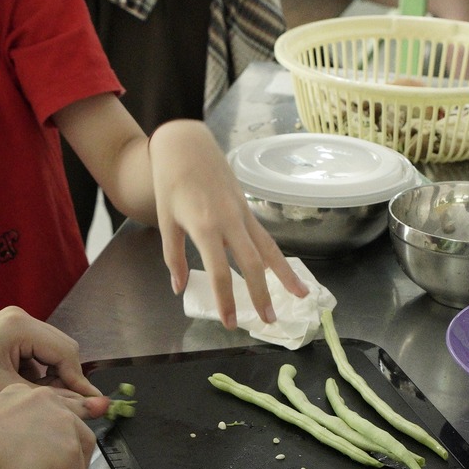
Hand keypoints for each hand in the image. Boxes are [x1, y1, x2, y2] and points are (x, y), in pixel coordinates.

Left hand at [0, 306, 99, 414]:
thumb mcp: (9, 394)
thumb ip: (54, 399)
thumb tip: (95, 406)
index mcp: (20, 326)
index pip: (66, 352)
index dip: (79, 382)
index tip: (91, 407)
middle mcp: (20, 318)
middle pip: (62, 349)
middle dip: (66, 379)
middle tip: (66, 407)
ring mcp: (14, 324)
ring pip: (52, 352)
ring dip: (51, 378)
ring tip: (39, 401)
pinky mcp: (9, 334)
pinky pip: (38, 353)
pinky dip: (38, 374)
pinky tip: (24, 392)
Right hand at [0, 383, 100, 468]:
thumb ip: (21, 429)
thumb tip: (28, 451)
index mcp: (36, 395)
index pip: (66, 414)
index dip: (61, 439)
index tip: (52, 454)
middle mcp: (56, 407)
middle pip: (83, 440)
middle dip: (67, 465)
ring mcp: (66, 432)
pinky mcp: (68, 460)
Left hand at [149, 121, 305, 327]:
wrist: (186, 146)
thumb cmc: (170, 182)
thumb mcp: (166, 221)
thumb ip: (174, 257)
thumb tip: (180, 287)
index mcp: (204, 226)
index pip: (219, 271)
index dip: (226, 299)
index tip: (230, 322)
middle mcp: (229, 221)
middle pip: (252, 263)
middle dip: (262, 293)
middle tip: (269, 320)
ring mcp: (242, 213)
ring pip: (269, 248)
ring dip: (285, 274)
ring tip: (302, 295)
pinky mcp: (247, 208)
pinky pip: (265, 236)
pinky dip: (277, 256)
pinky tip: (286, 271)